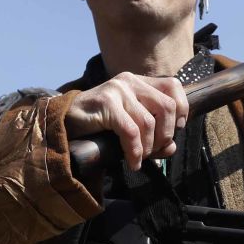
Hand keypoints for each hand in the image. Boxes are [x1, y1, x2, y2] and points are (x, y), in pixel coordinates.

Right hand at [65, 72, 188, 169]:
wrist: (63, 125)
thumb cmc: (100, 127)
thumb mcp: (132, 128)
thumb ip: (154, 137)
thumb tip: (172, 148)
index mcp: (139, 82)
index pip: (174, 86)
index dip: (181, 110)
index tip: (173, 131)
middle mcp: (130, 81)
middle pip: (167, 107)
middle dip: (166, 135)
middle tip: (154, 151)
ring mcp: (117, 90)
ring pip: (149, 122)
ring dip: (148, 147)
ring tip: (140, 158)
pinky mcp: (106, 103)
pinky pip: (131, 131)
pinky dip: (135, 151)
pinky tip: (132, 161)